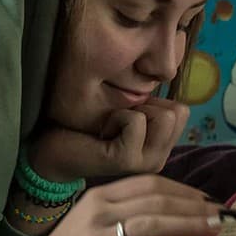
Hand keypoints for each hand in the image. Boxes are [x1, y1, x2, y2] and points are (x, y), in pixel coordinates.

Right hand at [15, 175, 223, 235]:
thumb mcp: (93, 223)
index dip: (185, 190)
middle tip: (227, 214)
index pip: (149, 183)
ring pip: (153, 224)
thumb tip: (178, 213)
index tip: (211, 199)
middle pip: (156, 200)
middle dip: (197, 206)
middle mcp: (99, 212)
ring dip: (190, 224)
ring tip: (217, 229)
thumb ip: (127, 213)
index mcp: (99, 197)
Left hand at [26, 98, 188, 181]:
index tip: (126, 113)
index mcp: (162, 147)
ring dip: (132, 110)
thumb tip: (163, 72)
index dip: (153, 101)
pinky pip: (136, 121)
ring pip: (165, 116)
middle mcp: (159, 158)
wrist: (52, 151)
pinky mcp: (126, 160)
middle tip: (117, 119)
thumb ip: (149, 103)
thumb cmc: (86, 125)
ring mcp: (145, 163)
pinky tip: (101, 131)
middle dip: (145, 104)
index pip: (183, 110)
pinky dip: (117, 116)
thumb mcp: (126, 111)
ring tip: (110, 124)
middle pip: (178, 112)